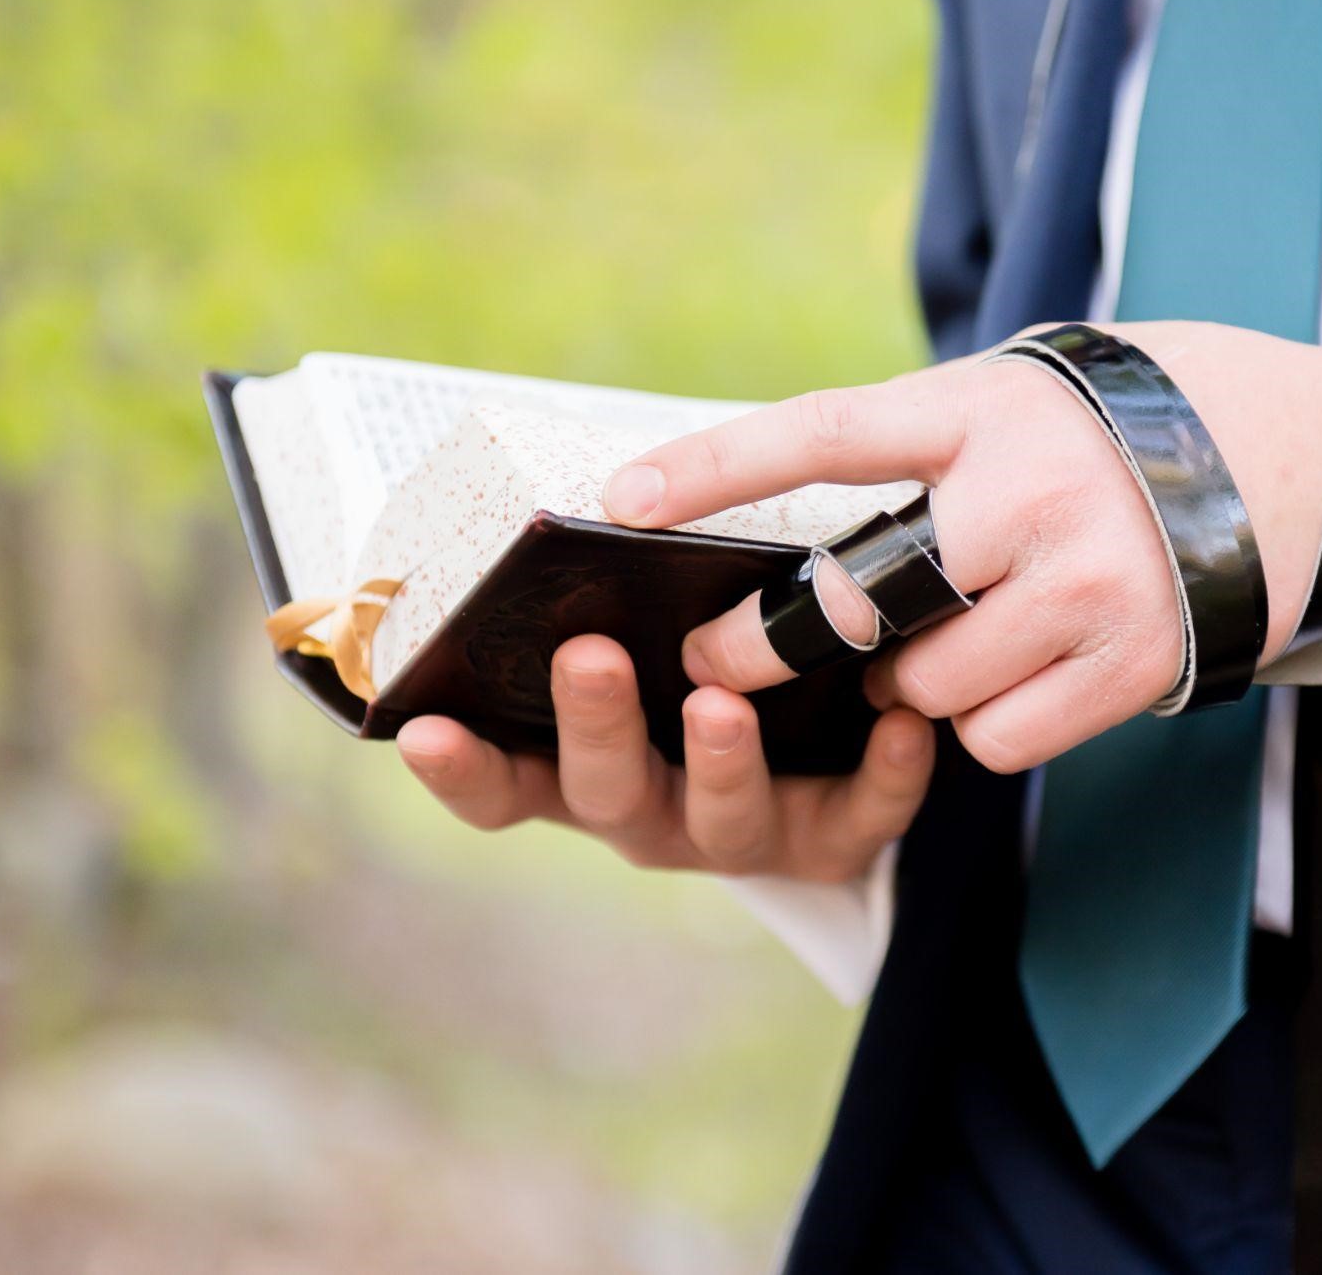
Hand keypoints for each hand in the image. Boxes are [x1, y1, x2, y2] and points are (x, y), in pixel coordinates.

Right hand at [395, 634, 933, 882]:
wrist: (837, 749)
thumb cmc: (711, 659)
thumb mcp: (651, 629)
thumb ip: (613, 587)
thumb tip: (599, 481)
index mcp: (588, 765)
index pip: (503, 783)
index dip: (461, 766)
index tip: (421, 726)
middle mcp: (653, 812)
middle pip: (606, 791)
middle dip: (596, 724)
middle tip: (590, 656)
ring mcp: (742, 835)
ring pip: (722, 818)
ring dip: (720, 761)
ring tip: (721, 702)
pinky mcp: (836, 840)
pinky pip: (862, 818)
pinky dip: (883, 775)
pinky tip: (900, 723)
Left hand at [599, 322, 1321, 773]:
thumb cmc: (1158, 413)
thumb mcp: (1038, 389)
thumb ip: (937, 438)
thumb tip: (818, 499)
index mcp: (992, 408)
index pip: (826, 434)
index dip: (715, 470)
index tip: (618, 502)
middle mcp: (1029, 500)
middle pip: (856, 601)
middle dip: (767, 647)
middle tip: (715, 661)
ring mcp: (1084, 591)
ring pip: (924, 687)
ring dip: (913, 684)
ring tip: (964, 640)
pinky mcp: (1132, 669)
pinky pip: (998, 738)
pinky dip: (988, 725)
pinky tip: (1029, 676)